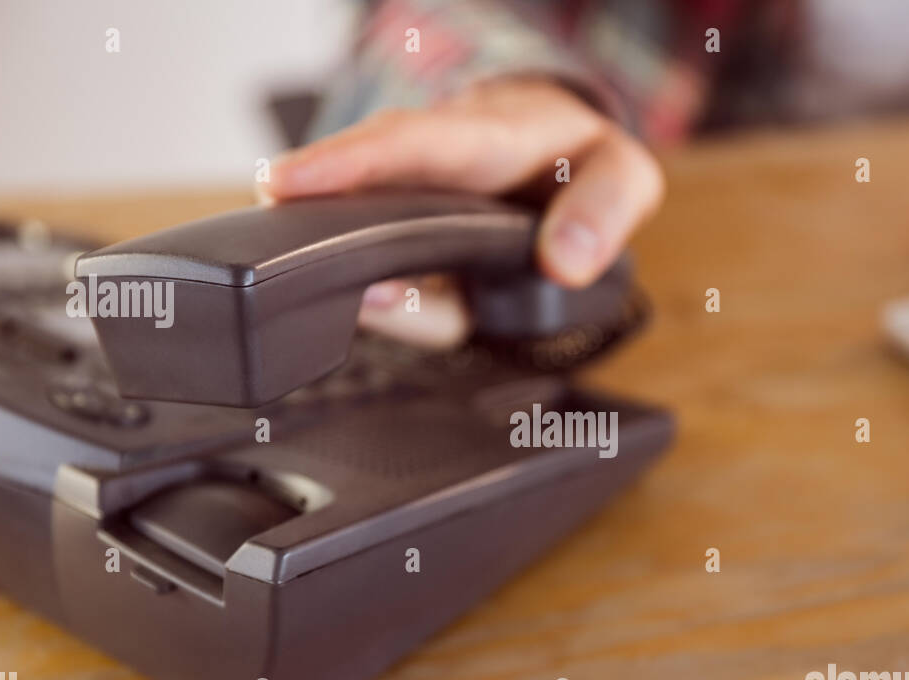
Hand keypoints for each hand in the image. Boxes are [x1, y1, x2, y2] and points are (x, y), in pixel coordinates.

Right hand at [259, 78, 664, 346]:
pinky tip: (402, 309)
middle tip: (289, 264)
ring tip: (383, 306)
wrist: (555, 157)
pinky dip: (398, 312)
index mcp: (481, 139)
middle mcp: (428, 171)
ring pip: (374, 260)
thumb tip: (566, 261)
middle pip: (359, 195)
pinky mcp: (406, 252)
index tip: (287, 183)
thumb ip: (606, 209)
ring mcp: (408, 211)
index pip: (407, 143)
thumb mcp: (620, 174)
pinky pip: (394, 293)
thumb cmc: (577, 162)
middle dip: (320, 226)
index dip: (345, 163)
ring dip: (377, 293)